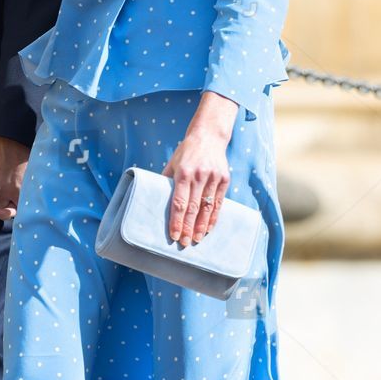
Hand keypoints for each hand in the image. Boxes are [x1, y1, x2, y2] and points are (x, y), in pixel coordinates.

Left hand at [161, 91, 236, 246]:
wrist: (209, 136)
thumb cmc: (186, 152)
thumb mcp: (172, 163)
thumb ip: (166, 181)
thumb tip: (156, 201)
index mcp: (183, 172)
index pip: (179, 202)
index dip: (177, 220)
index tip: (174, 235)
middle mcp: (199, 175)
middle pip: (193, 208)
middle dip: (189, 228)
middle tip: (185, 244)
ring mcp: (213, 177)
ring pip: (207, 207)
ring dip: (202, 226)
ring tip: (197, 240)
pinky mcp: (224, 179)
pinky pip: (219, 202)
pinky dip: (214, 217)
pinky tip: (208, 229)